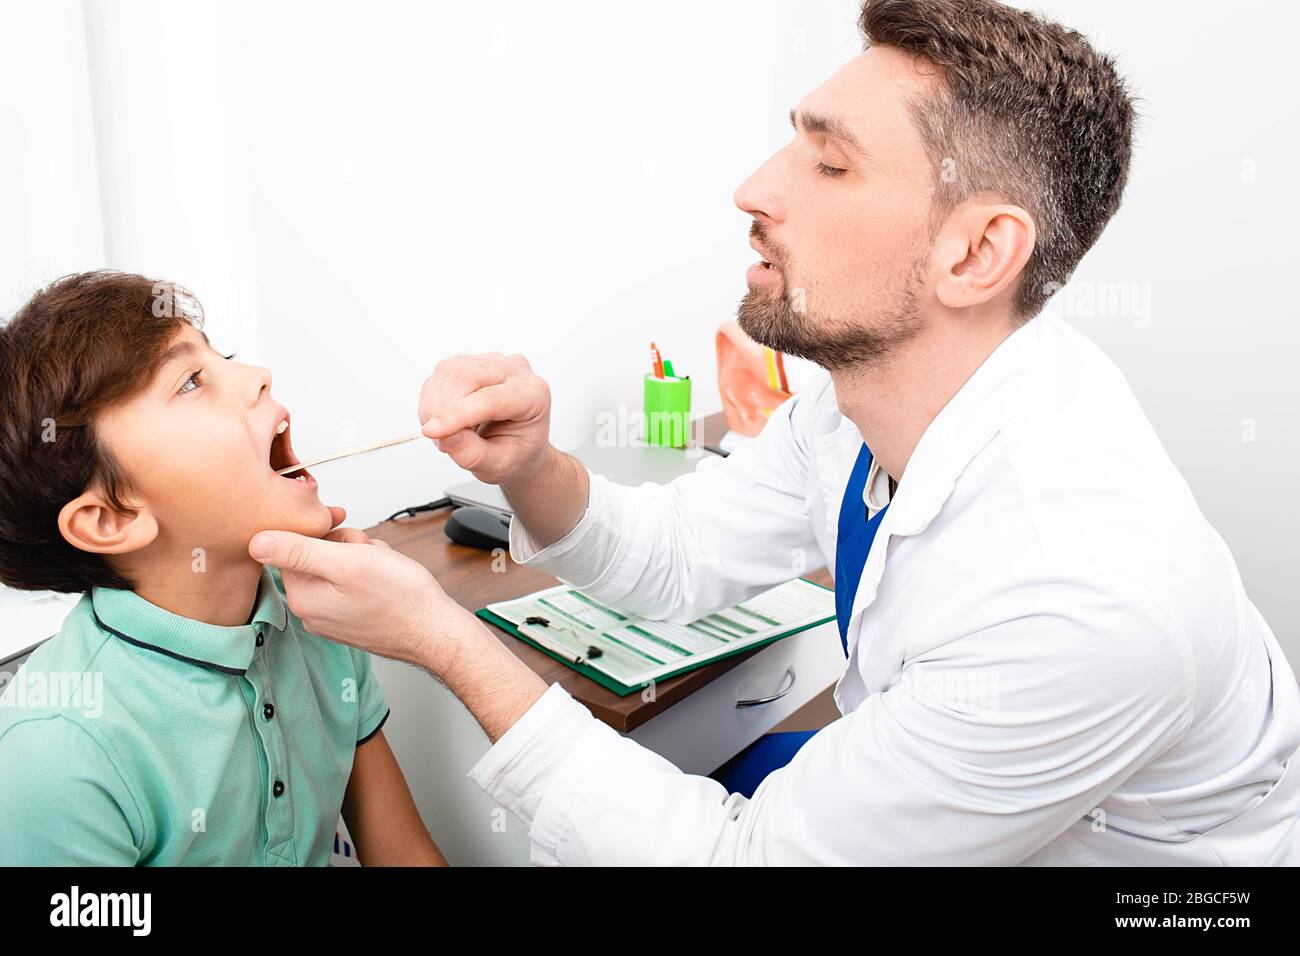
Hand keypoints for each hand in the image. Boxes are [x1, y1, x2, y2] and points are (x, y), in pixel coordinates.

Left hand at [247, 526, 477, 674]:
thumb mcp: (348, 562)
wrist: (435, 631)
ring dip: (361, 559)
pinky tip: (386, 581)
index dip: (325, 535)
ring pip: (337, 567)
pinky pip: (351, 584)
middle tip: (370, 557)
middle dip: (347, 547)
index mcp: (303, 597)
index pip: (295, 547)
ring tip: (382, 570)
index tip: (350, 542)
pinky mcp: (350, 619)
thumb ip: (298, 551)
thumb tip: (254, 542)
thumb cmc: (400, 598)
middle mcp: (312, 612)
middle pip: (316, 556)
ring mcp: (332, 617)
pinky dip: (369, 575)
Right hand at [417, 352, 550, 485]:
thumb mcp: (499, 465)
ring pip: (448, 370)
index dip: (458, 414)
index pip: (491, 398)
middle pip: (466, 375)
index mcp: (533, 394)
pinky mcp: (470, 361)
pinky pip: (441, 374)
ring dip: (435, 405)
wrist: (518, 444)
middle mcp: (515, 370)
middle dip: (442, 408)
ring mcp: (492, 361)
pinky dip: (433, 399)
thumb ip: (473, 455)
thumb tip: (444, 437)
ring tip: (446, 432)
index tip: (432, 432)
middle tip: (440, 439)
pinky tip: (446, 418)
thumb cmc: (515, 452)